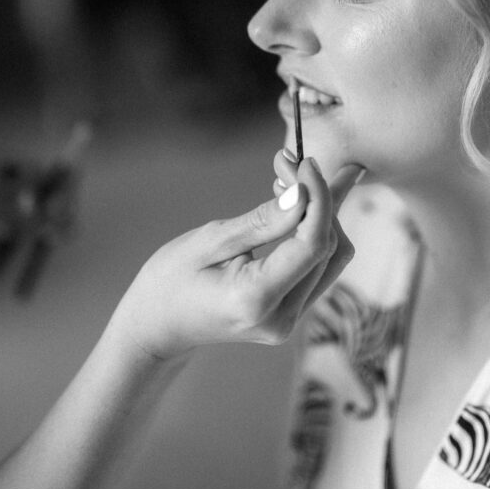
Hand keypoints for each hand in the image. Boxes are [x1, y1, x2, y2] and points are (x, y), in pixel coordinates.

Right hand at [110, 157, 361, 361]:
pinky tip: (298, 203)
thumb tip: (304, 194)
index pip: (312, 245)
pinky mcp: (291, 315)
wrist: (158, 327)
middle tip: (288, 161)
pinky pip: (319, 268)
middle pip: (327, 249)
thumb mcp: (209, 241)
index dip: (320, 199)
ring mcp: (289, 323)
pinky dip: (314, 232)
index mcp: (256, 300)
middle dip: (316, 198)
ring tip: (292, 178)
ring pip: (332, 258)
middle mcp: (281, 319)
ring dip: (320, 213)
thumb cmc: (172, 281)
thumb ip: (262, 221)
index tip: (307, 162)